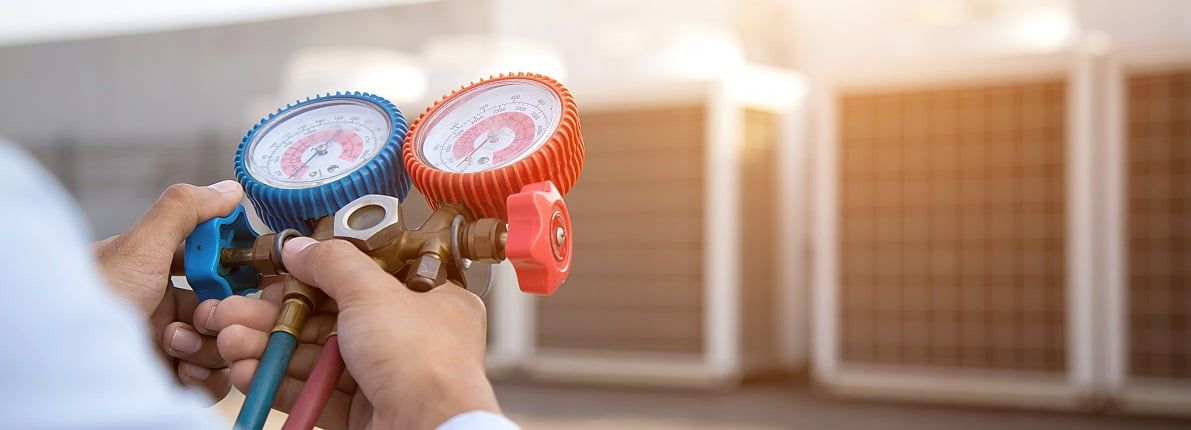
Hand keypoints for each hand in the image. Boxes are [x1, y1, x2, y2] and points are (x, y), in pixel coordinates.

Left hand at [95, 181, 243, 401]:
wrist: (69, 358)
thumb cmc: (94, 298)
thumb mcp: (140, 245)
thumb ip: (184, 211)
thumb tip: (228, 189)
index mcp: (153, 271)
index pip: (211, 265)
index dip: (232, 269)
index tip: (242, 272)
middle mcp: (161, 308)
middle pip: (223, 308)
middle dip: (223, 313)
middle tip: (207, 317)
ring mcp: (166, 346)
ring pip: (222, 344)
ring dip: (208, 346)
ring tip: (174, 345)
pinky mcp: (170, 379)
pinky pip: (211, 381)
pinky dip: (206, 377)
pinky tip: (183, 372)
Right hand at [204, 239, 498, 429]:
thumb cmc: (423, 361)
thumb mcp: (373, 292)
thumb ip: (333, 264)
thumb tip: (302, 248)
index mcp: (430, 300)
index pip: (366, 276)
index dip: (318, 273)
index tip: (278, 273)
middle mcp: (409, 337)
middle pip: (331, 317)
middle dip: (275, 315)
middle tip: (232, 311)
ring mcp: (385, 377)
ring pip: (317, 355)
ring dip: (269, 346)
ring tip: (228, 341)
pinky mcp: (362, 413)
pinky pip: (315, 391)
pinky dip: (279, 381)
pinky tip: (247, 372)